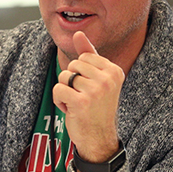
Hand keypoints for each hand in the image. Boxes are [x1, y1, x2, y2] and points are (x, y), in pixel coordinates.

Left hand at [53, 31, 123, 164]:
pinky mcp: (81, 101)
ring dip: (65, 92)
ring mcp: (96, 90)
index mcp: (114, 70)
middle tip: (83, 98)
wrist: (99, 138)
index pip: (83, 57)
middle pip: (73, 65)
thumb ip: (88, 55)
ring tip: (77, 104)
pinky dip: (59, 101)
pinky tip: (71, 110)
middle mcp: (108, 78)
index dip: (80, 73)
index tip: (90, 89)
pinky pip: (58, 89)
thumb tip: (78, 33)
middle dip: (71, 81)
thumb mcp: (96, 79)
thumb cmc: (96, 108)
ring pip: (64, 76)